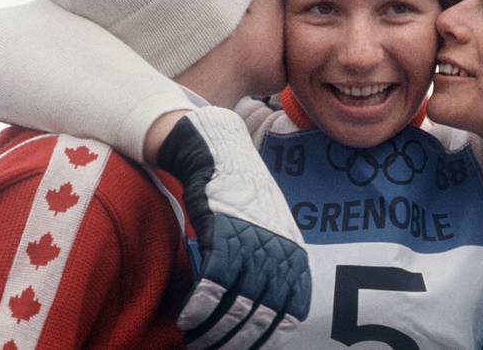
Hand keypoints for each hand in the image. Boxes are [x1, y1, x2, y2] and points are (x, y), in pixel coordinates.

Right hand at [158, 107, 310, 348]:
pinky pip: (212, 283)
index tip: (246, 348)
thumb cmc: (242, 195)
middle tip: (212, 348)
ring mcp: (252, 240)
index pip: (292, 311)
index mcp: (294, 252)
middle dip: (235, 339)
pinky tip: (188, 318)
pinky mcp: (223, 232)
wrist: (220, 152)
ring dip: (212, 329)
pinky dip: (199, 307)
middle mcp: (279, 249)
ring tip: (195, 339)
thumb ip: (272, 265)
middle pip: (261, 314)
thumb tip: (265, 310)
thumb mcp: (270, 229)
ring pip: (235, 303)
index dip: (268, 337)